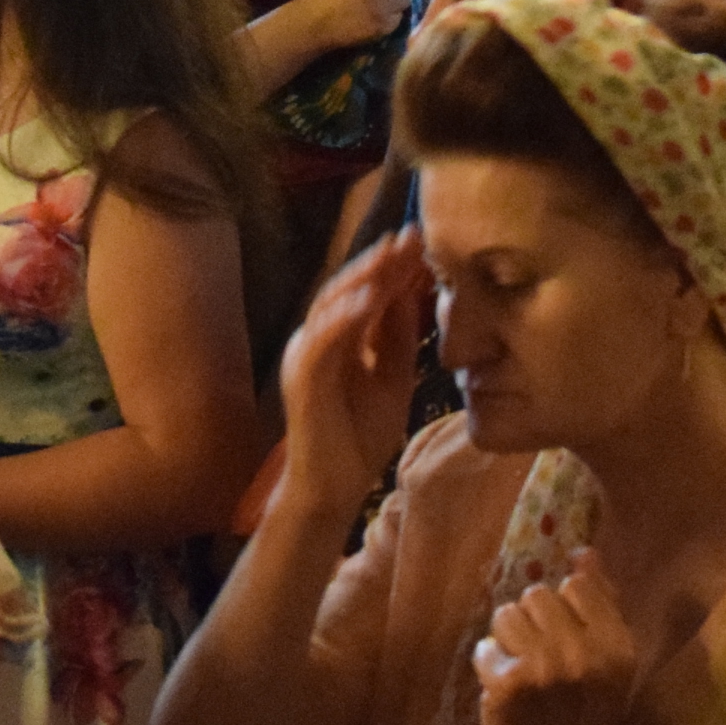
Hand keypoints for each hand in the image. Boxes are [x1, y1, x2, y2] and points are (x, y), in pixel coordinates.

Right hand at [275, 229, 430, 517]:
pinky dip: (343, 318)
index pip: (366, 292)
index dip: (393, 266)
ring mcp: (306, 356)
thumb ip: (398, 339)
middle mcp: (318, 339)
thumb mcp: (394, 379)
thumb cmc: (360, 437)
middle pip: (348, 288)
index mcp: (340, 338)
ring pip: (331, 305)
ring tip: (392, 255)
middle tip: (412, 235)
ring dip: (363, 278)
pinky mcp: (301, 378)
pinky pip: (321, 341)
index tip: (424, 241)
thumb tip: (411, 293)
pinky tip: (368, 300)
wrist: (334, 490)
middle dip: (381, 261)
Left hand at [475, 548, 646, 724]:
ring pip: (506, 614)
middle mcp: (583, 652)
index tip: (567, 642)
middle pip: (536, 595)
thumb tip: (585, 552)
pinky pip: (485, 647)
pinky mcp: (506, 684)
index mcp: (617, 645)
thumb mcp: (610, 663)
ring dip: (508, 640)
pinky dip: (489, 666)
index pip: (576, 586)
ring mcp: (543, 668)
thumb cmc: (587, 719)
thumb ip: (602, 604)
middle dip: (534, 623)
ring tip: (523, 672)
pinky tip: (505, 689)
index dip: (565, 611)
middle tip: (542, 661)